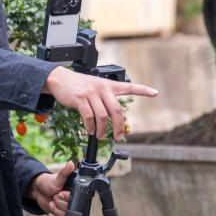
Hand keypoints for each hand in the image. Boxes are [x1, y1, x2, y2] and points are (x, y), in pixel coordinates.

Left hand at [26, 161, 75, 215]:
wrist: (39, 191)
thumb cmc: (49, 182)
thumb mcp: (57, 177)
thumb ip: (65, 172)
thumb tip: (71, 163)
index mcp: (74, 192)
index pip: (76, 200)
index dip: (67, 197)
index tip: (60, 193)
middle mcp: (72, 202)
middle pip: (71, 210)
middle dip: (60, 204)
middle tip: (54, 197)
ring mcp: (66, 210)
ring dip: (56, 210)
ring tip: (52, 203)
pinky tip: (51, 211)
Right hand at [43, 66, 157, 140]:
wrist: (60, 78)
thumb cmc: (79, 85)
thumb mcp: (95, 87)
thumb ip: (106, 100)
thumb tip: (114, 120)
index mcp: (109, 85)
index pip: (129, 86)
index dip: (143, 90)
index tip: (155, 93)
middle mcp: (102, 87)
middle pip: (117, 110)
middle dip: (119, 127)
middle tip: (117, 136)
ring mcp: (91, 93)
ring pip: (102, 116)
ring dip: (102, 130)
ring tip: (100, 135)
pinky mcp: (80, 98)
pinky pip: (88, 117)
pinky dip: (90, 127)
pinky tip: (89, 131)